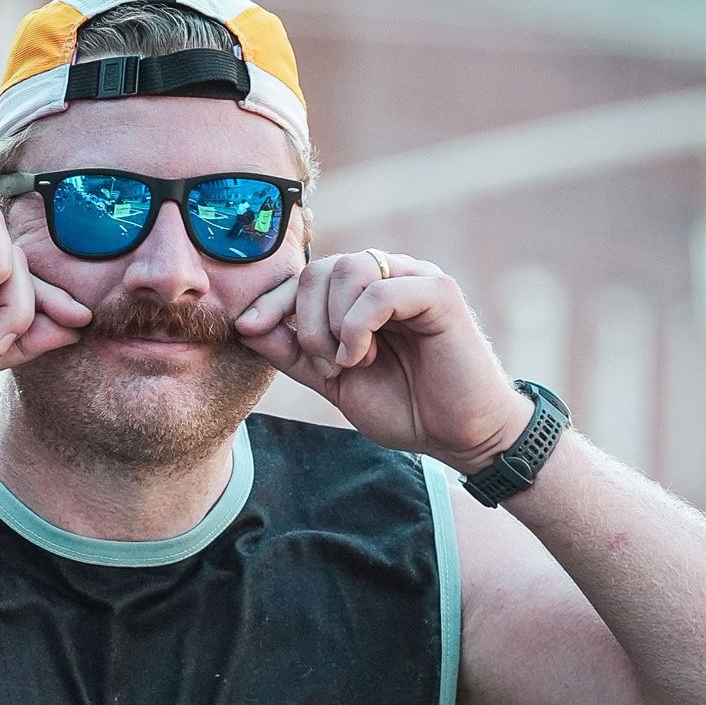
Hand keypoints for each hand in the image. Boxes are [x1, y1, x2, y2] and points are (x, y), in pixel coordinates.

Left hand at [233, 250, 531, 472]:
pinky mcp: (438, 292)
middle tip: (326, 366)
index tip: (246, 328)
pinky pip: (379, 290)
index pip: (305, 277)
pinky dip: (357, 326)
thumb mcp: (332, 381)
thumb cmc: (405, 406)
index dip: (272, 300)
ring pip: (347, 269)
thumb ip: (292, 353)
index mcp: (361, 295)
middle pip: (320, 269)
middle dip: (306, 322)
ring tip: (348, 363)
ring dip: (331, 324)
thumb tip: (245, 326)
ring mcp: (414, 279)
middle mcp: (388, 276)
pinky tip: (363, 357)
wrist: (460, 435)